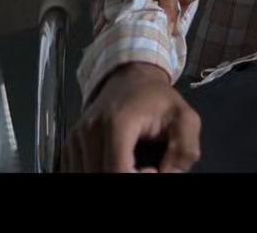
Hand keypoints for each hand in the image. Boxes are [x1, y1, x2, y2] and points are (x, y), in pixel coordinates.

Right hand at [63, 62, 200, 172]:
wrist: (131, 77)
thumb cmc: (156, 99)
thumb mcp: (186, 119)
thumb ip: (184, 152)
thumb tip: (169, 175)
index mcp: (117, 123)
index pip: (117, 171)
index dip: (137, 179)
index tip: (153, 169)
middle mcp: (90, 130)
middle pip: (99, 175)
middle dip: (125, 179)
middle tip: (145, 167)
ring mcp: (76, 138)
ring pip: (85, 174)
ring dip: (110, 176)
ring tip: (130, 165)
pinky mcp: (70, 144)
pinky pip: (76, 170)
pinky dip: (96, 173)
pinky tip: (114, 165)